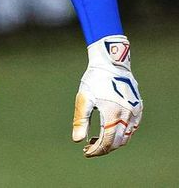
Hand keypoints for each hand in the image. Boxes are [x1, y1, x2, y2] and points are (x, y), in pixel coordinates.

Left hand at [72, 35, 141, 156]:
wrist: (112, 63)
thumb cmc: (95, 80)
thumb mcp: (83, 99)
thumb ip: (80, 120)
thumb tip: (77, 140)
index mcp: (113, 114)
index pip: (107, 142)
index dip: (96, 150)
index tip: (85, 152)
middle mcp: (128, 115)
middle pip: (118, 142)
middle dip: (104, 148)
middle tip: (88, 148)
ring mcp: (135, 112)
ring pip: (126, 136)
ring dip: (112, 142)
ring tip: (95, 140)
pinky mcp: (138, 108)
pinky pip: (132, 128)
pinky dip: (121, 133)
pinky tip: (108, 130)